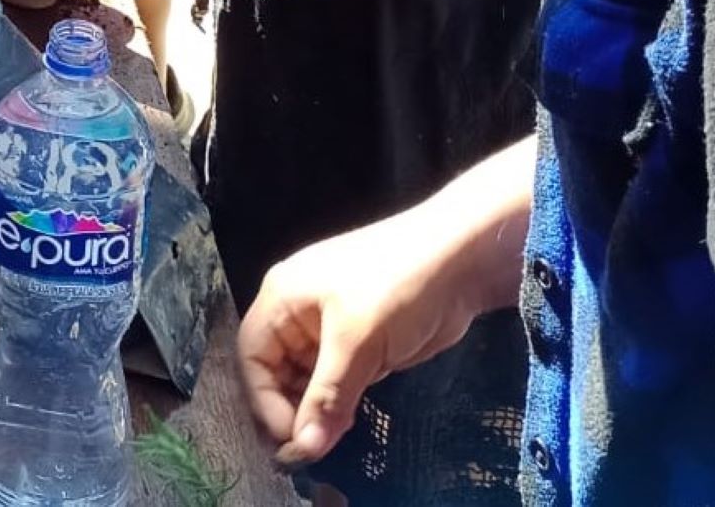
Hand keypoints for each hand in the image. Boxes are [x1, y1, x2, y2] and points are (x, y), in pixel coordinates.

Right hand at [238, 212, 486, 466]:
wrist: (462, 260)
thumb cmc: (397, 288)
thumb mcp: (356, 343)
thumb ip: (327, 398)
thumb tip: (302, 450)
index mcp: (281, 299)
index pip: (253, 358)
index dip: (264, 402)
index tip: (291, 443)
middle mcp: (297, 314)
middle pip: (275, 371)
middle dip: (288, 411)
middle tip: (309, 454)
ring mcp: (329, 328)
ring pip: (307, 379)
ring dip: (315, 412)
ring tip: (329, 446)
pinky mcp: (360, 342)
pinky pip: (336, 380)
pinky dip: (339, 404)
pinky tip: (347, 427)